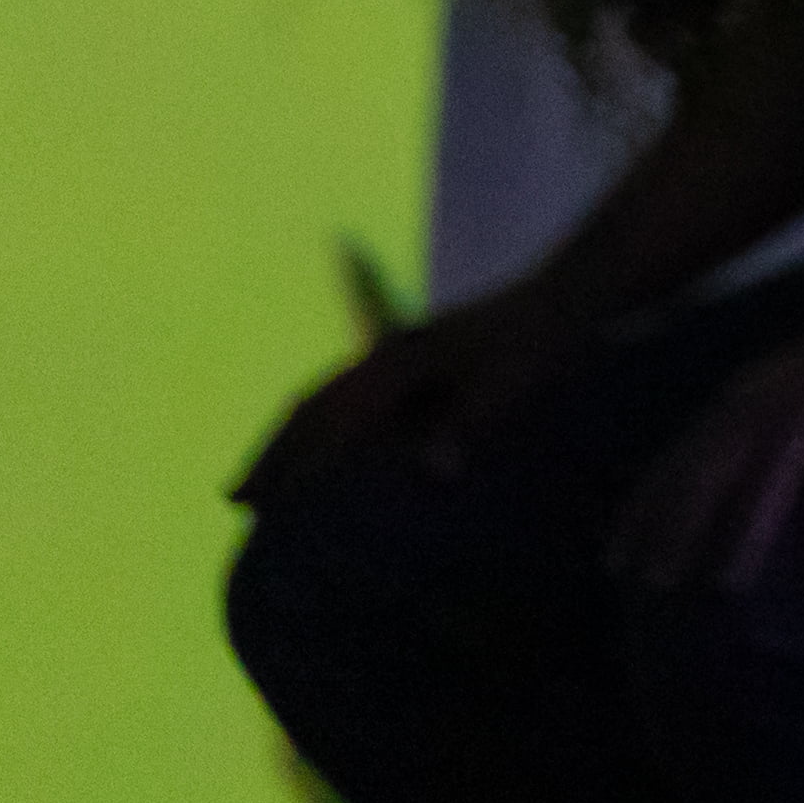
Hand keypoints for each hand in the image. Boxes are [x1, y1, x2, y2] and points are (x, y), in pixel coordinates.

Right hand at [233, 283, 590, 506]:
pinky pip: (349, 396)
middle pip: (310, 406)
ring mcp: (398, 352)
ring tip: (260, 484)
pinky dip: (323, 426)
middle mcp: (387, 353)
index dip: (295, 468)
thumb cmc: (542, 342)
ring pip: (324, 398)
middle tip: (234, 502)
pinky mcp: (415, 358)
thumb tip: (433, 473)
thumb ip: (470, 426)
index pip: (330, 421)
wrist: (569, 293)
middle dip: (272, 454)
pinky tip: (327, 453)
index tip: (263, 509)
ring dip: (289, 440)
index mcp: (400, 362)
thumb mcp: (511, 384)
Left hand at [602, 260, 803, 595]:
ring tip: (725, 586)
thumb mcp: (780, 386)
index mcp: (741, 400)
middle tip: (652, 580)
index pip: (676, 461)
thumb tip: (718, 485)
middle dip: (674, 527)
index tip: (612, 559)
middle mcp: (765, 408)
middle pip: (705, 472)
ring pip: (767, 485)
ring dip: (742, 537)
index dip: (642, 511)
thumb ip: (750, 425)